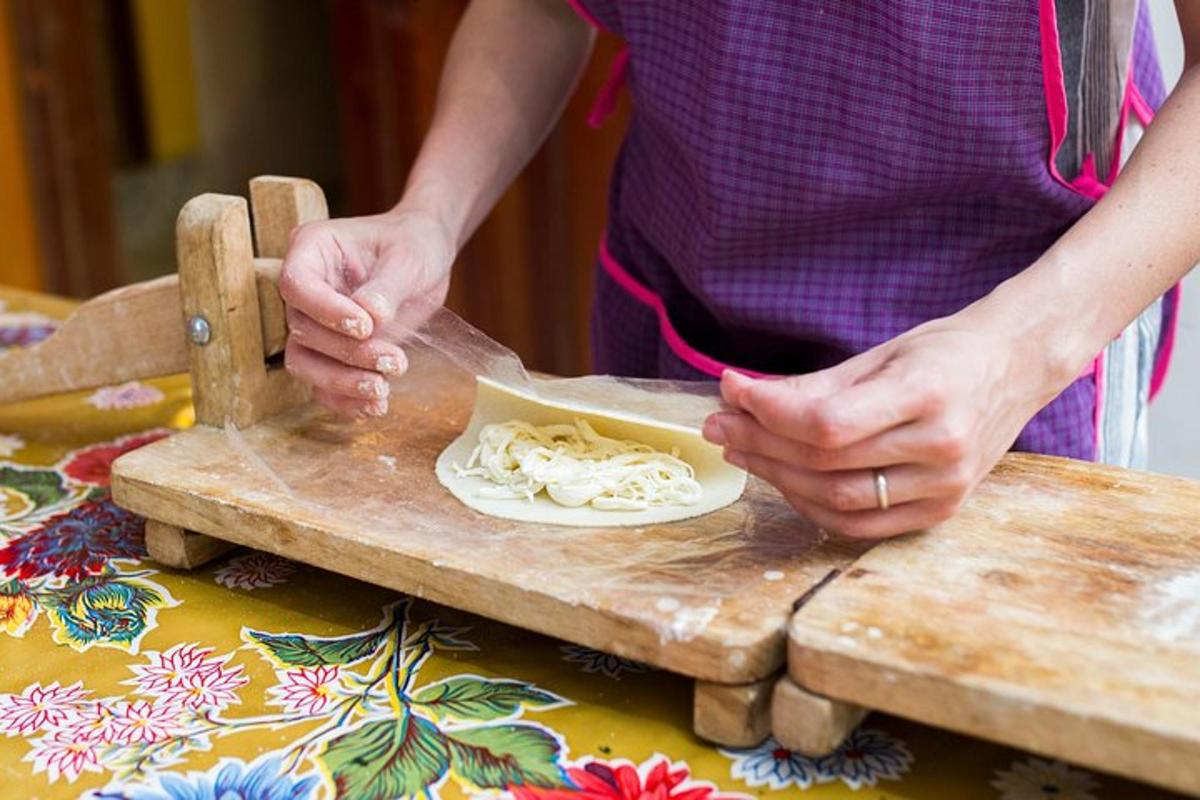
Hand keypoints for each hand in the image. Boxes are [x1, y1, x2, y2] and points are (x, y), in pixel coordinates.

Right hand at [279, 209, 453, 416]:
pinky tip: (376, 405)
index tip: (365, 326)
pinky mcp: (332, 350)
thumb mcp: (407, 258)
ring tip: (383, 389)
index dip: (325, 312)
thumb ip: (387, 287)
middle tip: (394, 361)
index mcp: (312, 250)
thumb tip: (371, 317)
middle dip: (347, 353)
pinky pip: (323, 383)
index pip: (297, 285)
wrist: (426, 257)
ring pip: (304, 362)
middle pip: (302, 330)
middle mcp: (306, 288)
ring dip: (341, 382)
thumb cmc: (413, 244)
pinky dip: (346, 399)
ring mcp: (316, 321)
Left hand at [702, 313, 1062, 538]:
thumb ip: (814, 385)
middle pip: (825, 462)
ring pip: (836, 499)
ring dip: (777, 476)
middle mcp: (941, 447)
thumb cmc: (945, 352)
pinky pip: (860, 525)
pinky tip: (784, 479)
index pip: (827, 423)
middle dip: (760, 442)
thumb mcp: (881, 354)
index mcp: (928, 395)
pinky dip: (813, 505)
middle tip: (719, 424)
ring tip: (743, 449)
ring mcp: (946, 486)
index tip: (730, 392)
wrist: (1017, 367)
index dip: (769, 414)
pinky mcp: (942, 510)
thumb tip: (741, 396)